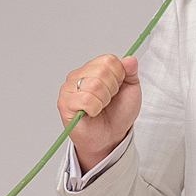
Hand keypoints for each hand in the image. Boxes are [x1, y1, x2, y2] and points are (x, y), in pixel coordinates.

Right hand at [59, 53, 140, 171]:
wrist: (111, 136)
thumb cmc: (118, 114)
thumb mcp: (131, 90)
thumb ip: (131, 72)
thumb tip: (130, 59)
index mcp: (94, 68)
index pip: (109, 60)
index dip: (119, 76)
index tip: (117, 89)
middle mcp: (79, 75)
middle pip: (102, 71)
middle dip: (112, 90)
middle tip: (108, 100)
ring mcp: (69, 88)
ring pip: (94, 85)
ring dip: (103, 100)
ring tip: (101, 107)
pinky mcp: (64, 103)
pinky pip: (85, 100)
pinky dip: (95, 109)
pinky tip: (92, 113)